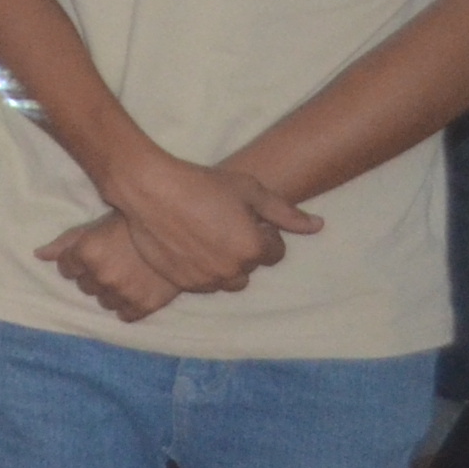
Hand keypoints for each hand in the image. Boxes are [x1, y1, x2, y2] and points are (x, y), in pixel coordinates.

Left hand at [38, 213, 179, 323]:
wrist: (184, 233)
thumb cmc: (137, 223)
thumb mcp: (100, 225)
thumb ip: (67, 241)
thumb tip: (38, 255)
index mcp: (87, 252)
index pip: (66, 267)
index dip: (78, 260)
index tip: (95, 252)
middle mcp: (101, 276)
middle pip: (84, 286)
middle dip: (94, 275)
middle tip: (113, 262)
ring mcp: (123, 293)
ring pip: (103, 302)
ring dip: (110, 291)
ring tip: (126, 275)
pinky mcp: (144, 305)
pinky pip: (125, 315)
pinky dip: (127, 306)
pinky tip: (136, 290)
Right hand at [92, 147, 318, 296]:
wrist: (150, 190)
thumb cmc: (202, 184)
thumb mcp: (250, 190)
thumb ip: (286, 213)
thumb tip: (318, 226)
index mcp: (253, 248)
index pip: (274, 253)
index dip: (262, 233)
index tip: (243, 218)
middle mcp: (232, 269)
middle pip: (250, 269)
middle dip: (243, 251)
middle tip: (222, 226)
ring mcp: (205, 279)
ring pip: (227, 280)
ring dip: (223, 264)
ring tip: (206, 237)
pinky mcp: (182, 282)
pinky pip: (202, 283)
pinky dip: (200, 269)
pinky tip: (188, 245)